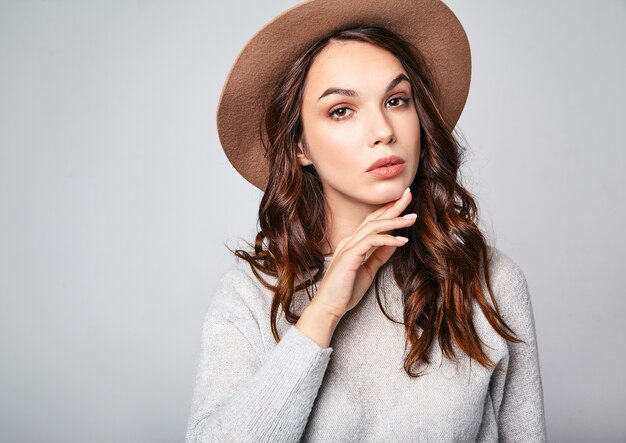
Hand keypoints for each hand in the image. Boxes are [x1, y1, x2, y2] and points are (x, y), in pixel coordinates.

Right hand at [312, 187, 415, 321]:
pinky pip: (370, 242)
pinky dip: (387, 239)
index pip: (372, 221)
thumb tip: (395, 242)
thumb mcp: (368, 270)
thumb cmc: (345, 291)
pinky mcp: (349, 257)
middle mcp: (349, 241)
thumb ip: (379, 256)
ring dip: (394, 221)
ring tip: (411, 218)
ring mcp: (348, 248)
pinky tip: (401, 241)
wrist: (328, 308)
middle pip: (373, 218)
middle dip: (393, 205)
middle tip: (409, 193)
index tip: (404, 202)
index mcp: (352, 243)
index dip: (388, 210)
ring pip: (373, 226)